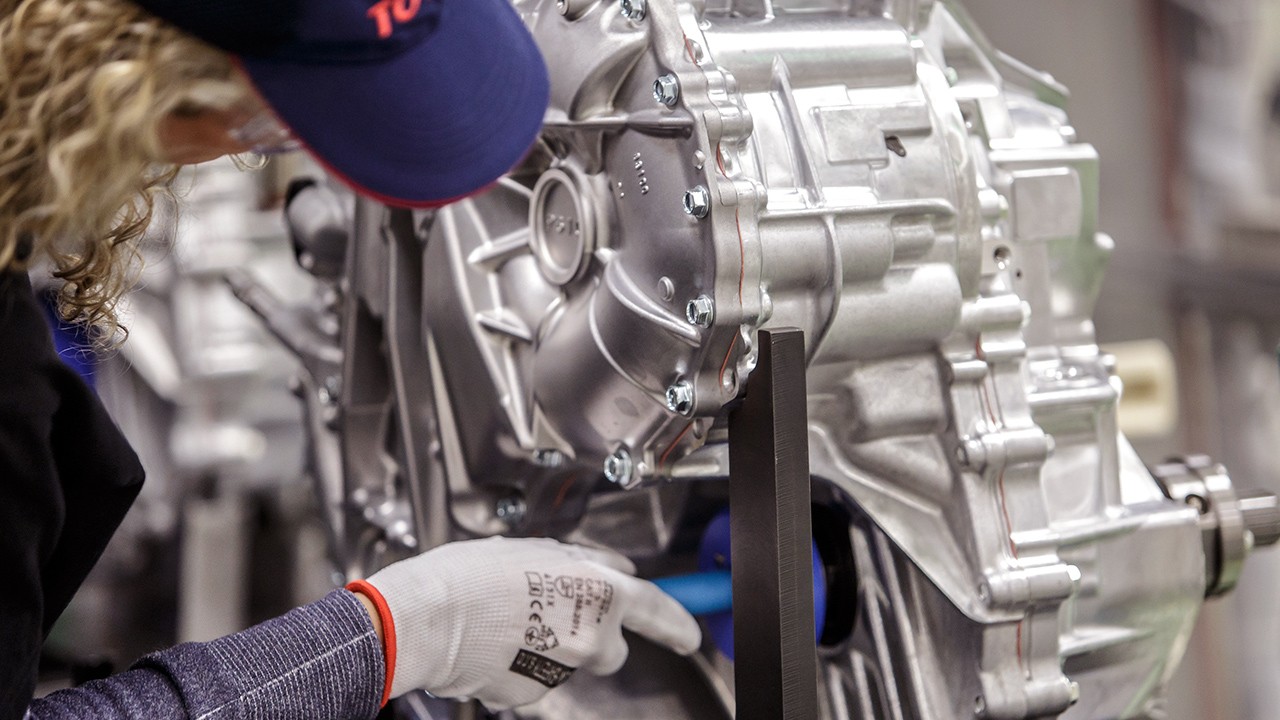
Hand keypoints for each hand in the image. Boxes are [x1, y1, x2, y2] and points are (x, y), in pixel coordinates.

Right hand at [352, 536, 700, 709]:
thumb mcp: (542, 548)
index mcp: (603, 592)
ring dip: (553, 647)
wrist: (430, 617)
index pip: (659, 610)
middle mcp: (593, 637)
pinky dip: (527, 668)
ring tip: (511, 620)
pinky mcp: (535, 696)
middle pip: (611, 647)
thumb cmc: (476, 575)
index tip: (689, 634)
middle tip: (553, 611)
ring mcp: (566, 671)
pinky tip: (499, 645)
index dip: (678, 623)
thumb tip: (613, 568)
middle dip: (592, 635)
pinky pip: (541, 682)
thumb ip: (587, 562)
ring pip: (573, 664)